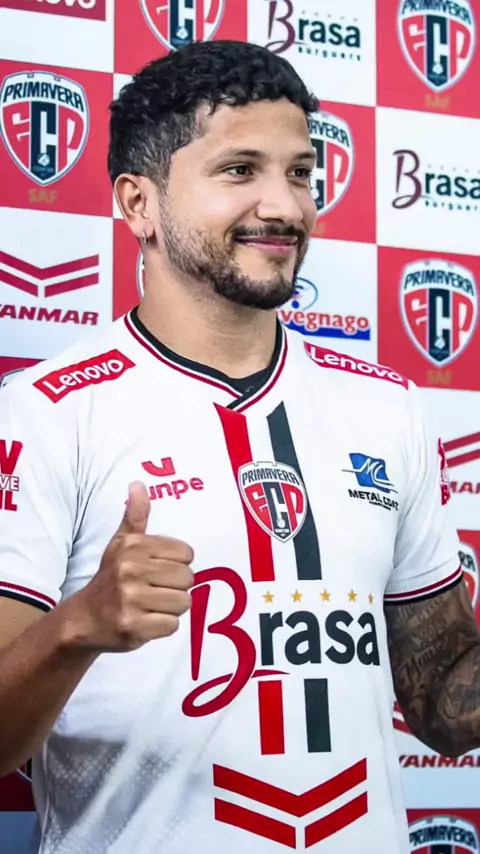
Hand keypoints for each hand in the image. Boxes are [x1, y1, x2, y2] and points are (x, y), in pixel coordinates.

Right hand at [65, 482, 193, 652]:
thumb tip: (138, 483)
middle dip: (176, 588)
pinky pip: (172, 625)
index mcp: (133, 546)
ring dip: (171, 608)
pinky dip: (163, 626)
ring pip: (183, 602)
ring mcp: (130, 599)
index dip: (177, 565)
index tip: (159, 571)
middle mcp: (130, 569)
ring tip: (151, 606)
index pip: (186, 553)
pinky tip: (146, 621)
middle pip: (188, 579)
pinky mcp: (132, 626)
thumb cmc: (110, 578)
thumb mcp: (120, 543)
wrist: (83, 619)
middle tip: (155, 591)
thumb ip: (135, 515)